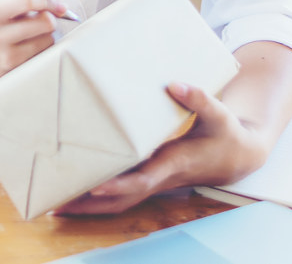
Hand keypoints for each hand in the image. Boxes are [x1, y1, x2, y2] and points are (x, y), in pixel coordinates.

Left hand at [55, 82, 270, 214]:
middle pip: (120, 198)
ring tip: (54, 206)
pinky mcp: (149, 179)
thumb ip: (199, 98)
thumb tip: (174, 84)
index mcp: (173, 162)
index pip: (143, 179)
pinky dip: (97, 199)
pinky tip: (75, 196)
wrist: (236, 158)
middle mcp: (159, 177)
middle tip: (56, 203)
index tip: (94, 186)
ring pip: (118, 201)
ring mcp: (153, 181)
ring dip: (88, 207)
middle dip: (89, 203)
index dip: (119, 184)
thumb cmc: (225, 134)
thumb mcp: (219, 114)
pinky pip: (121, 195)